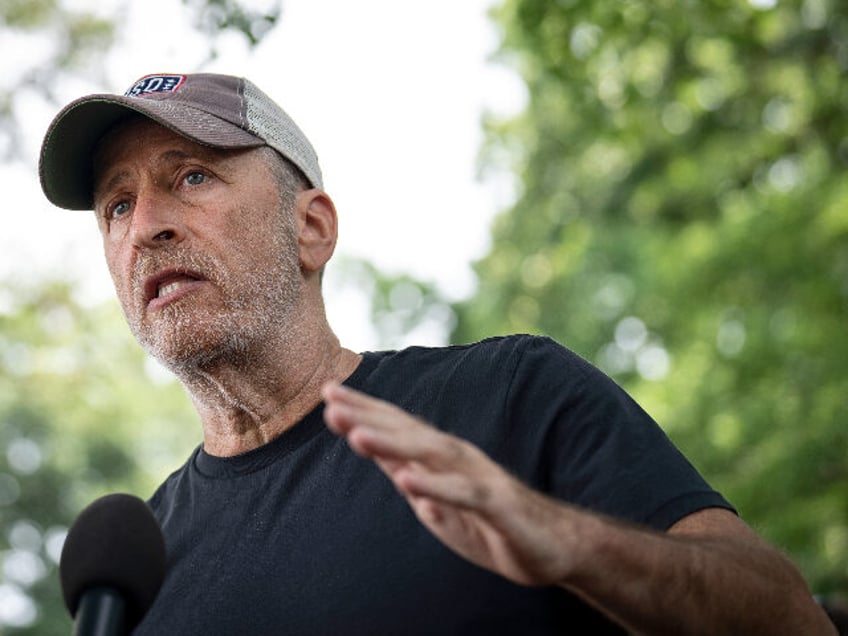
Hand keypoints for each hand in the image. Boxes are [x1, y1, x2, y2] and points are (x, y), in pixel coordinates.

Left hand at [321, 382, 587, 586]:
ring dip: (392, 444)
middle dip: (368, 416)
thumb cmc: (492, 526)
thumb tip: (387, 468)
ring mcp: (476, 478)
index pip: (397, 429)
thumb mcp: (442, 506)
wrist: (552, 546)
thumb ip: (416, 484)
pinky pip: (462, 494)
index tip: (328, 394)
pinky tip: (406, 481)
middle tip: (330, 400)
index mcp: (441, 460)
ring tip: (356, 435)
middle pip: (407, 432)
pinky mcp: (496, 504)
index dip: (364, 411)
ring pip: (430, 455)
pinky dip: (433, 487)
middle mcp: (457, 459)